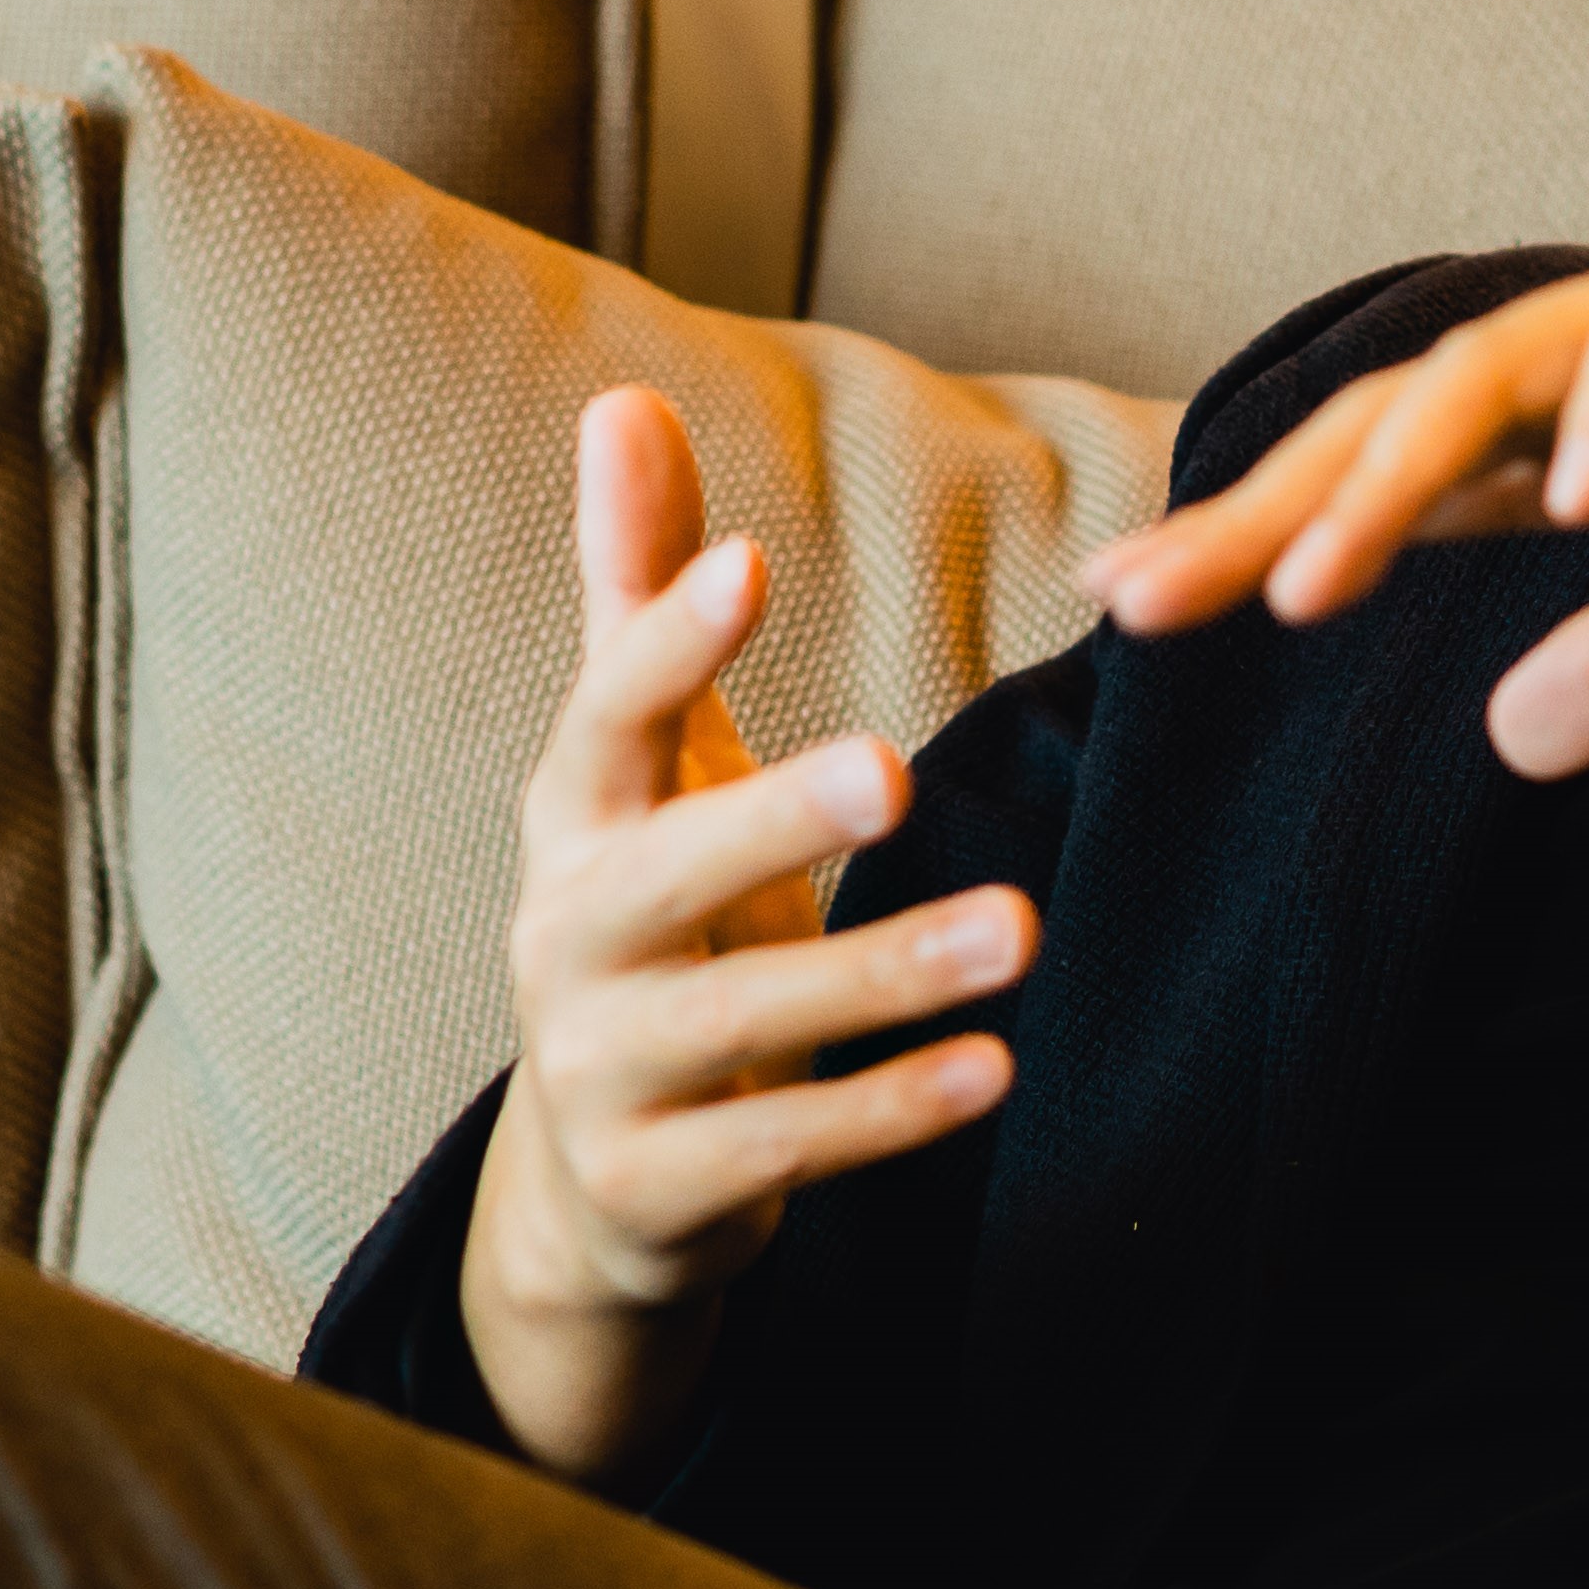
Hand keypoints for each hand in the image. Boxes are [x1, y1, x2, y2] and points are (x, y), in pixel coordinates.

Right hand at [460, 386, 1035, 1477]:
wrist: (596, 1180)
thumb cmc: (653, 921)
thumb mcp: (649, 765)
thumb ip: (644, 592)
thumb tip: (621, 397)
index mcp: (575, 825)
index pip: (603, 722)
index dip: (663, 644)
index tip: (751, 563)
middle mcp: (567, 944)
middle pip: (656, 881)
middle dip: (769, 824)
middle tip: (893, 770)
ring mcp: (602, 1076)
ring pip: (738, 1027)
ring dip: (881, 978)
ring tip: (1021, 929)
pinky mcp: (660, 1190)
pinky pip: (781, 1150)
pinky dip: (887, 1112)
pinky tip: (997, 1070)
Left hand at [1083, 46, 1588, 775]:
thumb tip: (1506, 751)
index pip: (1409, 491)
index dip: (1273, 542)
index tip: (1138, 615)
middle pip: (1407, 427)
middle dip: (1270, 511)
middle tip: (1138, 600)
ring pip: (1504, 371)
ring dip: (1400, 474)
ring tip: (1307, 578)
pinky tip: (1575, 490)